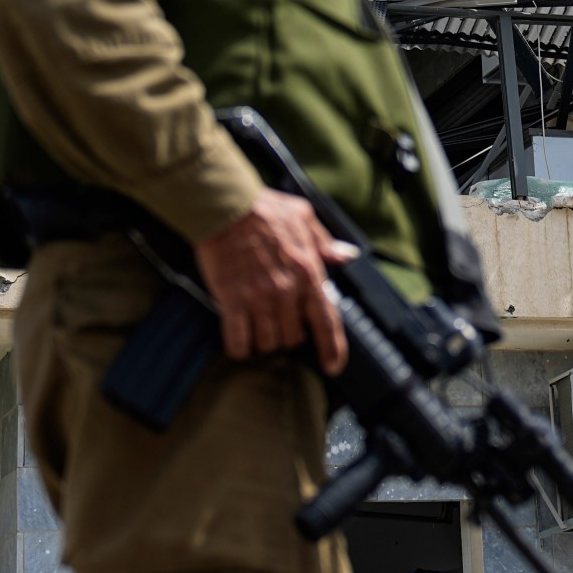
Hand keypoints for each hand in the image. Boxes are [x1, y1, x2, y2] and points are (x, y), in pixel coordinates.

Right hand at [193, 189, 356, 372]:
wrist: (225, 206)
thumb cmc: (264, 208)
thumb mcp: (303, 217)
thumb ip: (325, 242)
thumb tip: (346, 255)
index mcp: (309, 272)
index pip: (327, 321)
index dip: (333, 349)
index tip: (332, 367)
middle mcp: (287, 292)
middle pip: (293, 338)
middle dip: (286, 334)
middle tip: (275, 320)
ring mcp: (259, 299)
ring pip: (267, 343)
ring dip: (262, 341)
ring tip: (255, 325)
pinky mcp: (232, 302)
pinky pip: (239, 342)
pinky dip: (239, 346)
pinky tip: (237, 339)